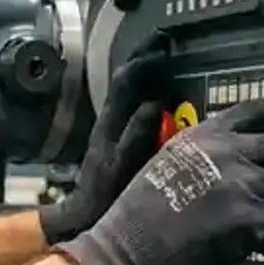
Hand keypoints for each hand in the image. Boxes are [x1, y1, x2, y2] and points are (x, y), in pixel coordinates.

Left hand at [39, 35, 171, 243]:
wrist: (86, 218)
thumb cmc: (103, 196)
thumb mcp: (122, 166)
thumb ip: (135, 135)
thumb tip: (153, 104)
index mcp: (110, 122)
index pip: (124, 79)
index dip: (143, 60)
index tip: (164, 47)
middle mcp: (111, 120)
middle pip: (129, 80)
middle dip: (148, 60)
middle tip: (172, 46)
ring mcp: (116, 129)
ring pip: (134, 93)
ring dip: (152, 77)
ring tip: (176, 66)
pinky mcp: (124, 140)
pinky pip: (140, 109)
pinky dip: (155, 97)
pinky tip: (173, 100)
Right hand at [55, 97, 263, 264]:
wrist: (123, 254)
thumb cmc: (136, 219)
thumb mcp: (167, 164)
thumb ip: (207, 154)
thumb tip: (247, 159)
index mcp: (203, 135)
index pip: (261, 110)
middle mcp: (225, 151)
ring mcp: (239, 183)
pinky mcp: (249, 219)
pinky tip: (257, 246)